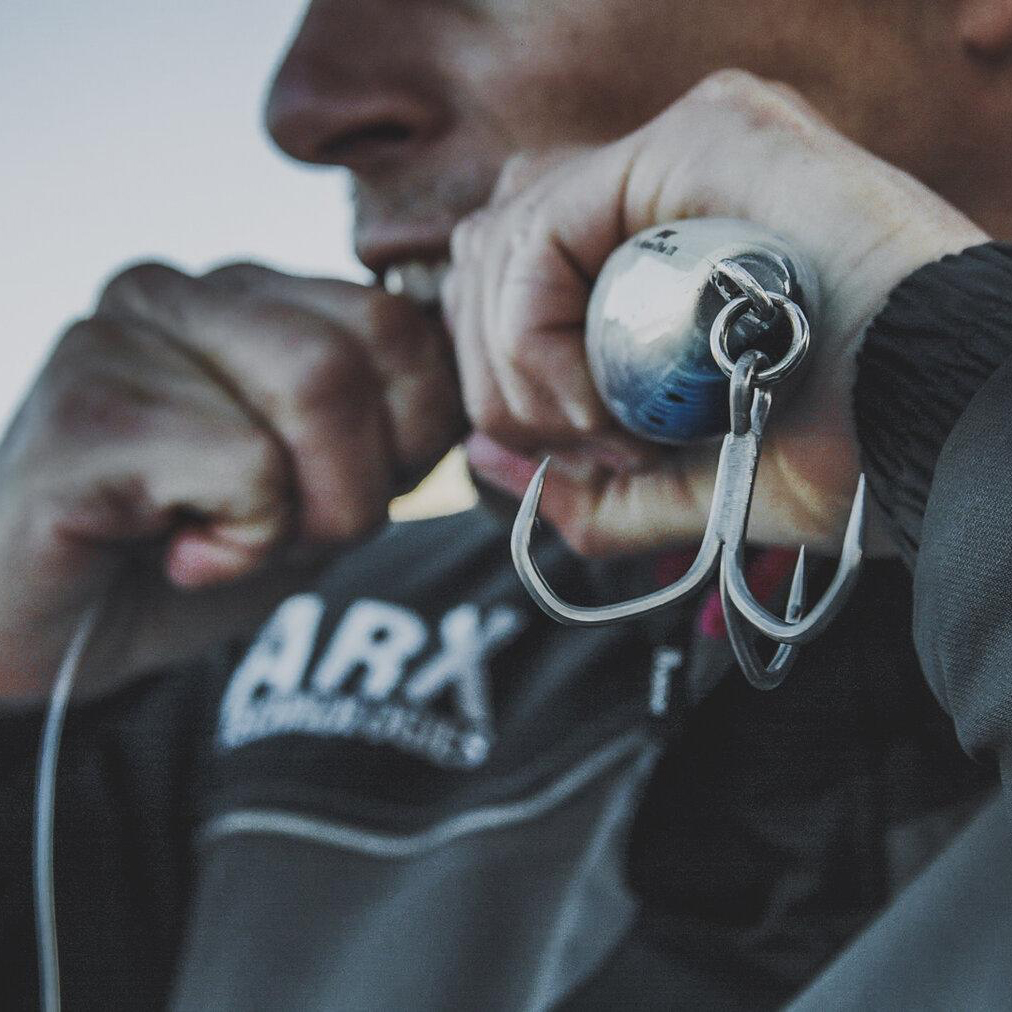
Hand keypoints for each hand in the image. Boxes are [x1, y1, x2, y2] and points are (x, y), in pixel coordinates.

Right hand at [0, 263, 461, 697]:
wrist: (61, 634)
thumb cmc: (199, 549)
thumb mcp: (326, 486)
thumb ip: (390, 428)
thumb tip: (472, 397)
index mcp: (256, 297)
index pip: (405, 324)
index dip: (419, 432)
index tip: (354, 495)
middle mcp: (190, 289)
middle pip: (371, 346)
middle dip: (368, 478)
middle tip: (298, 532)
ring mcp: (127, 333)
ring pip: (318, 389)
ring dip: (309, 509)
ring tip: (236, 542)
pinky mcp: (87, 407)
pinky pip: (245, 464)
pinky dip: (243, 542)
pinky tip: (181, 556)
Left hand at [443, 70, 986, 557]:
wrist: (941, 436)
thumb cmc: (844, 459)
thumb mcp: (687, 488)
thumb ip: (585, 485)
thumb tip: (486, 459)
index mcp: (662, 245)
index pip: (513, 268)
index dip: (501, 368)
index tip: (568, 451)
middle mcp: (665, 184)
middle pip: (495, 245)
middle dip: (496, 371)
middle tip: (576, 445)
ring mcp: (683, 152)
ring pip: (505, 235)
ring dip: (517, 362)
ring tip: (600, 429)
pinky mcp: (706, 140)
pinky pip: (546, 225)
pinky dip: (535, 328)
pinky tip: (591, 397)